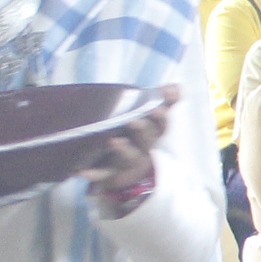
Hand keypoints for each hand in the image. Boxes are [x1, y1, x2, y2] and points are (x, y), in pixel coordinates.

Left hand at [82, 85, 180, 210]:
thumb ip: (161, 99)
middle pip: (146, 141)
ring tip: (114, 141)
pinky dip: (94, 174)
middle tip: (134, 121)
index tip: (157, 109)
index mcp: (151, 133)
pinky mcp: (107, 173)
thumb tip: (177, 87)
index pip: (161, 126)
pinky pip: (101, 174)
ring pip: (127, 157)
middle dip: (142, 131)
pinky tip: (83, 171)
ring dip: (123, 150)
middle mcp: (141, 148)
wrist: (121, 167)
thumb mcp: (147, 115)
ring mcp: (124, 161)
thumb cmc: (133, 134)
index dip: (161, 118)